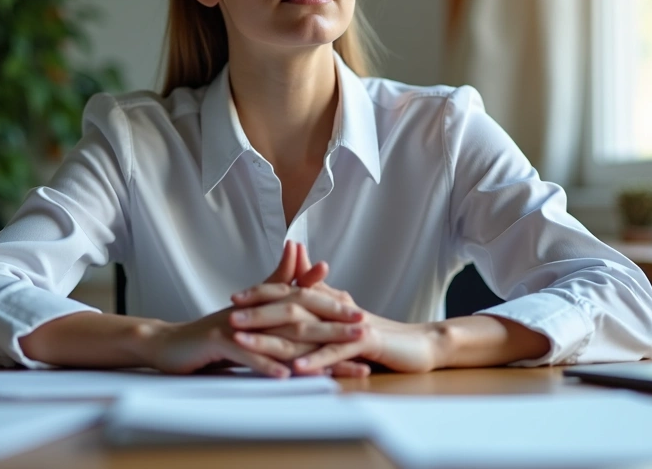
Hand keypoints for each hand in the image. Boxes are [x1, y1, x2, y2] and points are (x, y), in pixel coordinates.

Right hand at [144, 241, 362, 376]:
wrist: (169, 345)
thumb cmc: (213, 331)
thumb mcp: (249, 307)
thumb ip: (277, 280)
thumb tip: (299, 249)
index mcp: (263, 305)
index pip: (304, 302)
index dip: (333, 308)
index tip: (363, 314)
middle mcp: (253, 312)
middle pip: (299, 317)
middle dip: (334, 326)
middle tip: (363, 329)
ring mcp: (236, 327)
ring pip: (277, 337)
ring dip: (309, 351)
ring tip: (337, 363)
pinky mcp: (217, 343)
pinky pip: (246, 355)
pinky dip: (266, 365)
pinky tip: (287, 375)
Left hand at [232, 244, 441, 374]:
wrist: (420, 343)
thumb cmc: (380, 333)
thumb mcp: (345, 314)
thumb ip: (321, 297)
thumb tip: (298, 281)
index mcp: (329, 301)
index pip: (289, 291)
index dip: (261, 293)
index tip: (233, 297)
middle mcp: (336, 308)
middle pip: (291, 306)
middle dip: (258, 311)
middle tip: (231, 315)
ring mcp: (350, 325)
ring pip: (307, 329)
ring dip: (274, 336)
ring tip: (248, 341)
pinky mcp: (366, 343)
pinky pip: (335, 352)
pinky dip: (314, 360)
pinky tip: (293, 368)